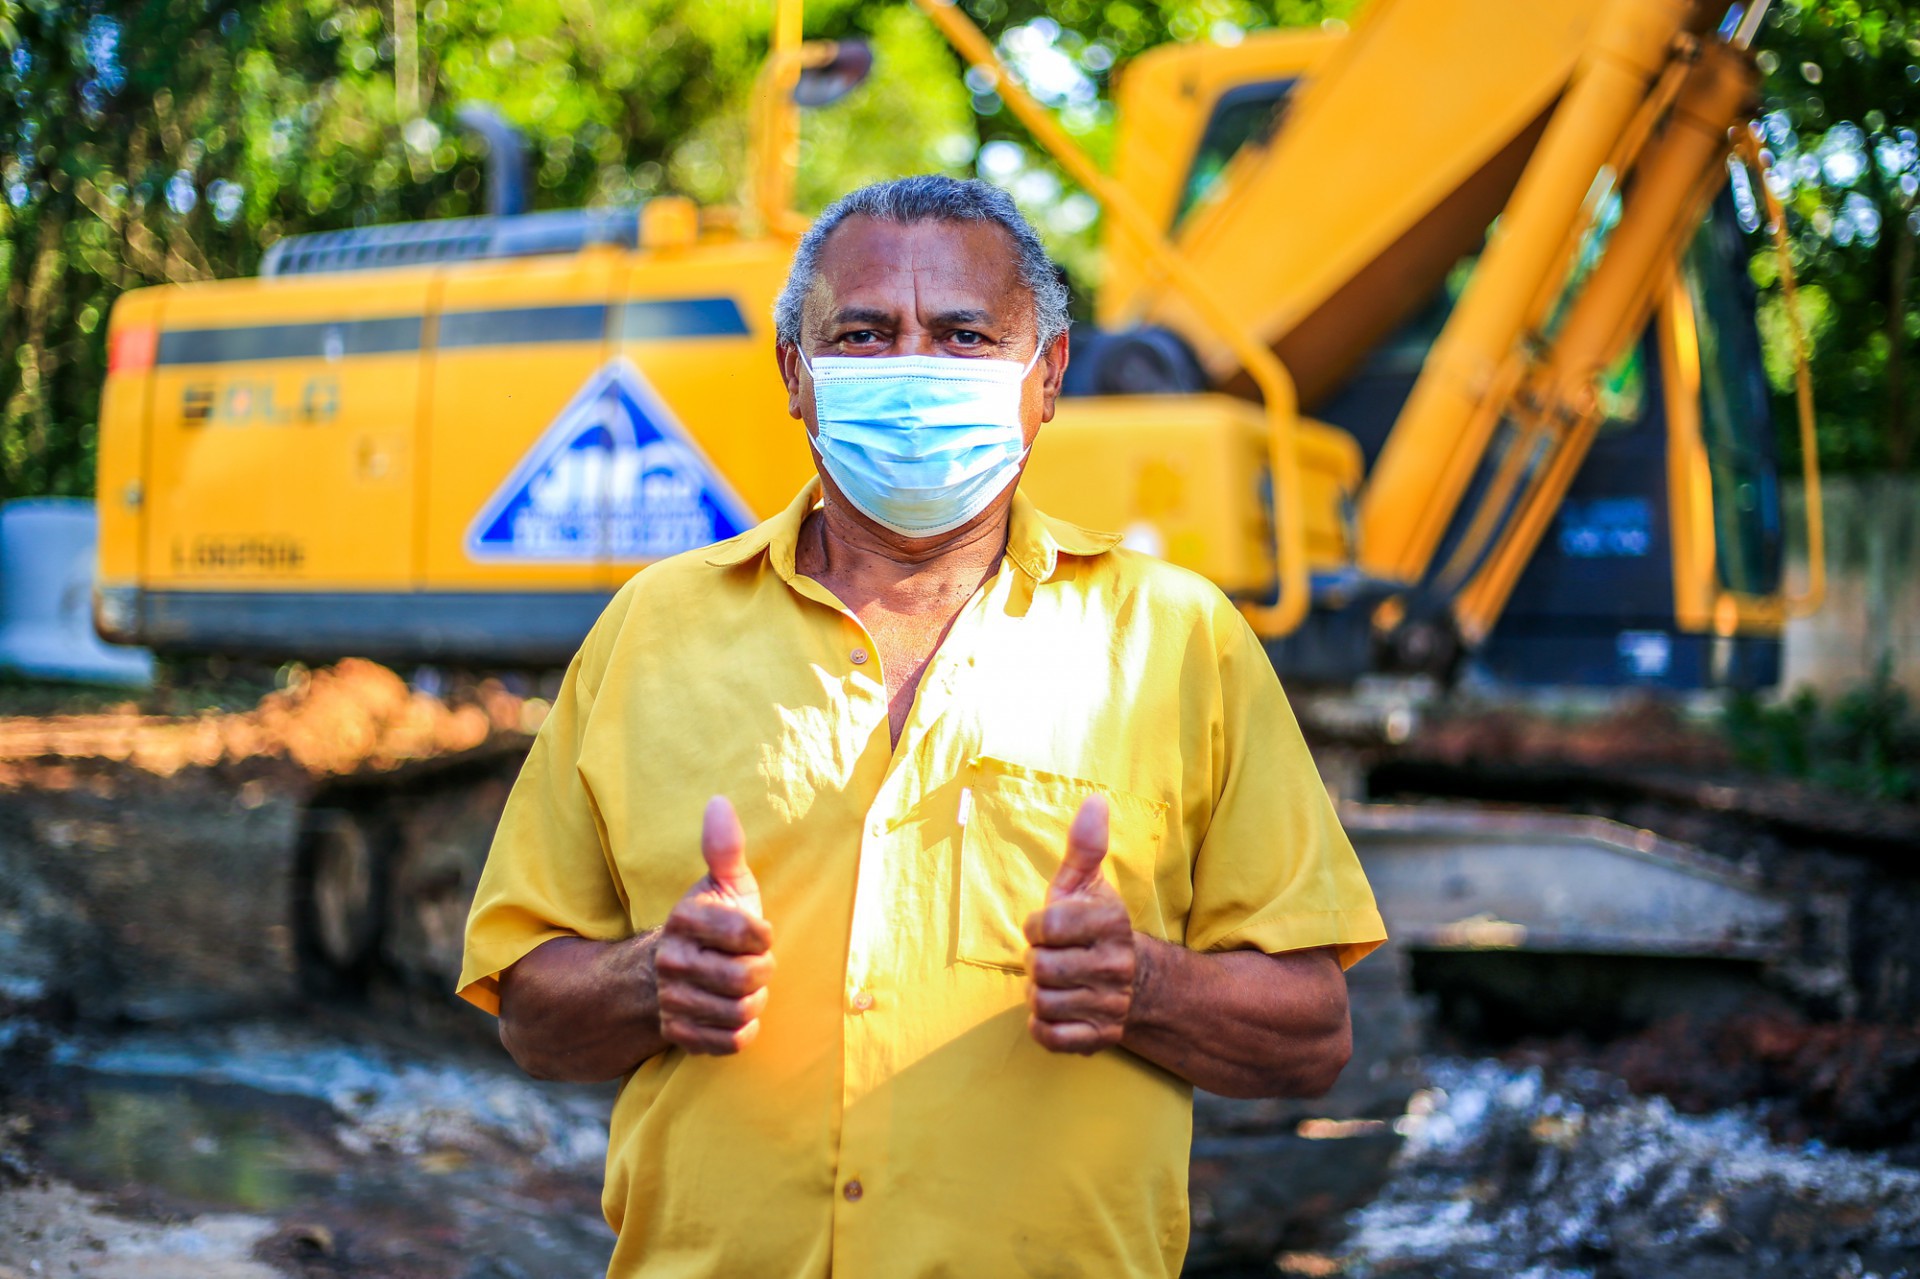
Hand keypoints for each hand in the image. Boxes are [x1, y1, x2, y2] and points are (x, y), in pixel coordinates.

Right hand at [653, 796, 774, 1054]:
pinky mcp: (679, 1034)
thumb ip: (725, 848)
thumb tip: (719, 802)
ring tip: (745, 989)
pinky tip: (734, 1013)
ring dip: (753, 1002)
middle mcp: (671, 960)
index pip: (749, 934)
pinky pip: (729, 1042)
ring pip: (738, 1012)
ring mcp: (671, 1000)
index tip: (757, 933)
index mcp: (685, 920)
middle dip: (761, 973)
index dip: (763, 936)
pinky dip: (742, 1031)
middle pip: (744, 978)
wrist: (672, 973)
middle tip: (755, 964)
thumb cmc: (713, 924)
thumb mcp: (724, 884)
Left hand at [1023, 795, 1136, 1054]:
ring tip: (1056, 982)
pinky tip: (1055, 1009)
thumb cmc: (1094, 927)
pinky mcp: (1099, 1038)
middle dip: (1036, 961)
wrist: (1137, 983)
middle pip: (1040, 967)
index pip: (1046, 925)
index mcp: (1109, 923)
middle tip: (1052, 957)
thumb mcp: (1087, 884)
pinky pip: (1050, 1036)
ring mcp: (1108, 1005)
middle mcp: (1114, 965)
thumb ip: (1085, 846)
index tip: (1046, 927)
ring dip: (1038, 993)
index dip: (1036, 927)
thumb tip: (1094, 801)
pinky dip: (1043, 1026)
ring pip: (1041, 1001)